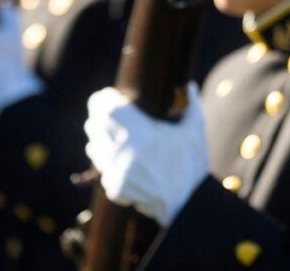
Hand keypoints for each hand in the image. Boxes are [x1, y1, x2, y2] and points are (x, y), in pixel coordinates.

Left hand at [85, 83, 208, 225]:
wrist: (187, 203)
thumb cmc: (192, 164)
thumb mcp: (195, 131)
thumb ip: (192, 105)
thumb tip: (191, 86)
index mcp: (142, 132)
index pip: (108, 108)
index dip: (102, 99)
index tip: (105, 96)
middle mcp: (124, 150)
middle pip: (95, 126)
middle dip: (99, 118)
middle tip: (107, 115)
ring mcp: (117, 171)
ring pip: (93, 148)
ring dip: (99, 139)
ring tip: (110, 136)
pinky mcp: (114, 188)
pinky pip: (103, 170)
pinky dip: (108, 163)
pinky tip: (117, 160)